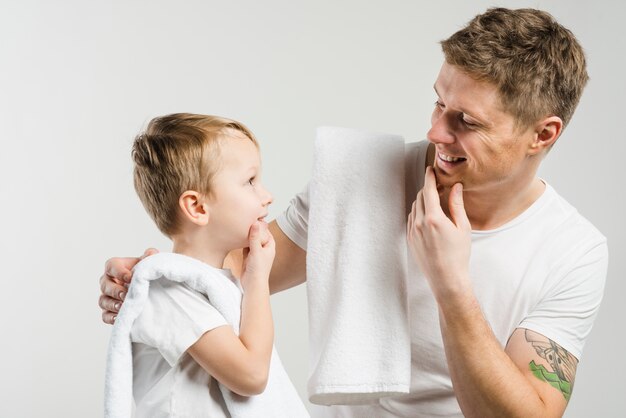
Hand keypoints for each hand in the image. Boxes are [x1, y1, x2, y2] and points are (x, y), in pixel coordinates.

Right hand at [98, 248, 157, 323]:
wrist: (148, 285)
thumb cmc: (144, 271)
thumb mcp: (148, 261)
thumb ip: (150, 256)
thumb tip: (151, 253)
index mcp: (114, 267)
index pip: (112, 266)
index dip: (119, 272)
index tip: (130, 277)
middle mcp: (107, 281)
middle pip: (105, 286)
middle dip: (115, 291)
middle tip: (126, 294)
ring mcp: (107, 297)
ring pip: (103, 301)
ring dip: (112, 305)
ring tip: (123, 307)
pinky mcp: (109, 310)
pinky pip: (105, 315)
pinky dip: (111, 318)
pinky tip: (119, 318)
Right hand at [240, 222, 274, 288]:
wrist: (253, 284)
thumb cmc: (258, 269)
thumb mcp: (256, 250)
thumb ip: (255, 237)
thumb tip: (255, 223)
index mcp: (270, 246)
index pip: (267, 232)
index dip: (261, 225)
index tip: (254, 217)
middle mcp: (264, 249)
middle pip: (259, 236)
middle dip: (253, 230)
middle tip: (246, 220)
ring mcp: (256, 253)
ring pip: (251, 241)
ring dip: (247, 236)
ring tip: (241, 227)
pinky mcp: (249, 257)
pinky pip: (245, 247)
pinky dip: (242, 243)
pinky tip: (238, 237)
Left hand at [407, 167, 471, 301]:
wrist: (446, 278)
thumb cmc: (458, 254)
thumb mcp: (462, 228)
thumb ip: (457, 205)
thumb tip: (455, 187)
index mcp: (433, 218)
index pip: (428, 191)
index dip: (429, 178)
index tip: (430, 169)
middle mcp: (419, 223)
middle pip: (420, 197)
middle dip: (428, 188)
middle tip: (438, 185)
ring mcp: (412, 231)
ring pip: (414, 207)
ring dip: (423, 200)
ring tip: (434, 200)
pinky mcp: (410, 239)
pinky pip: (411, 219)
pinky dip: (418, 212)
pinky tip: (428, 215)